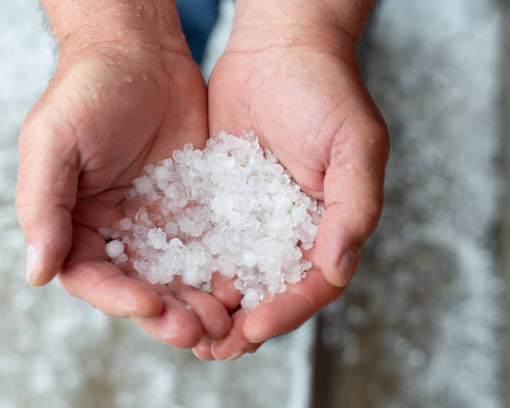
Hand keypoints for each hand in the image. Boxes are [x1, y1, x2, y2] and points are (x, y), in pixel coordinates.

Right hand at [16, 1, 229, 347]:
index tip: (150, 307)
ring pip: (176, 277)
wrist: (140, 53)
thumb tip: (37, 273)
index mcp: (75, 223)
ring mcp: (155, 222)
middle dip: (166, 314)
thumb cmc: (87, 90)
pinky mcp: (192, 208)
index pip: (92, 277)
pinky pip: (207, 247)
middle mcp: (115, 231)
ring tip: (224, 320)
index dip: (118, 300)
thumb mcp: (52, 142)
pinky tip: (242, 286)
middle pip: (139, 287)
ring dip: (197, 303)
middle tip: (198, 330)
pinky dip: (222, 271)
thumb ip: (42, 206)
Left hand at [195, 7, 388, 359]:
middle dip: (241, 324)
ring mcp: (253, 220)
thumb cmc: (327, 93)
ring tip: (184, 329)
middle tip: (211, 347)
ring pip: (232, 275)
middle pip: (268, 291)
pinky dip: (188, 268)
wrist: (279, 53)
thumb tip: (336, 269)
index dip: (285, 311)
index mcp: (328, 228)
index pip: (311, 285)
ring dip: (209, 306)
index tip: (254, 328)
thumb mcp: (355, 146)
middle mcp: (290, 232)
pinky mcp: (219, 203)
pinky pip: (204, 242)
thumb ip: (352, 208)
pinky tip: (166, 284)